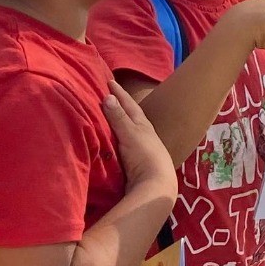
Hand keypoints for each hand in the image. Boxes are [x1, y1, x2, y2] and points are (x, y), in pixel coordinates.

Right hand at [105, 81, 176, 201]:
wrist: (156, 184)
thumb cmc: (144, 155)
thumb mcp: (130, 133)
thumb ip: (119, 117)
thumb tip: (108, 96)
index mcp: (143, 125)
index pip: (129, 105)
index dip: (119, 93)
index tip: (109, 81)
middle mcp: (144, 134)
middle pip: (131, 116)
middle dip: (121, 105)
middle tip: (110, 94)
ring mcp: (142, 148)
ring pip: (129, 130)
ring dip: (120, 122)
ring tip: (109, 115)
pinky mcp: (137, 162)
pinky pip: (124, 144)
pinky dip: (118, 138)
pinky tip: (114, 140)